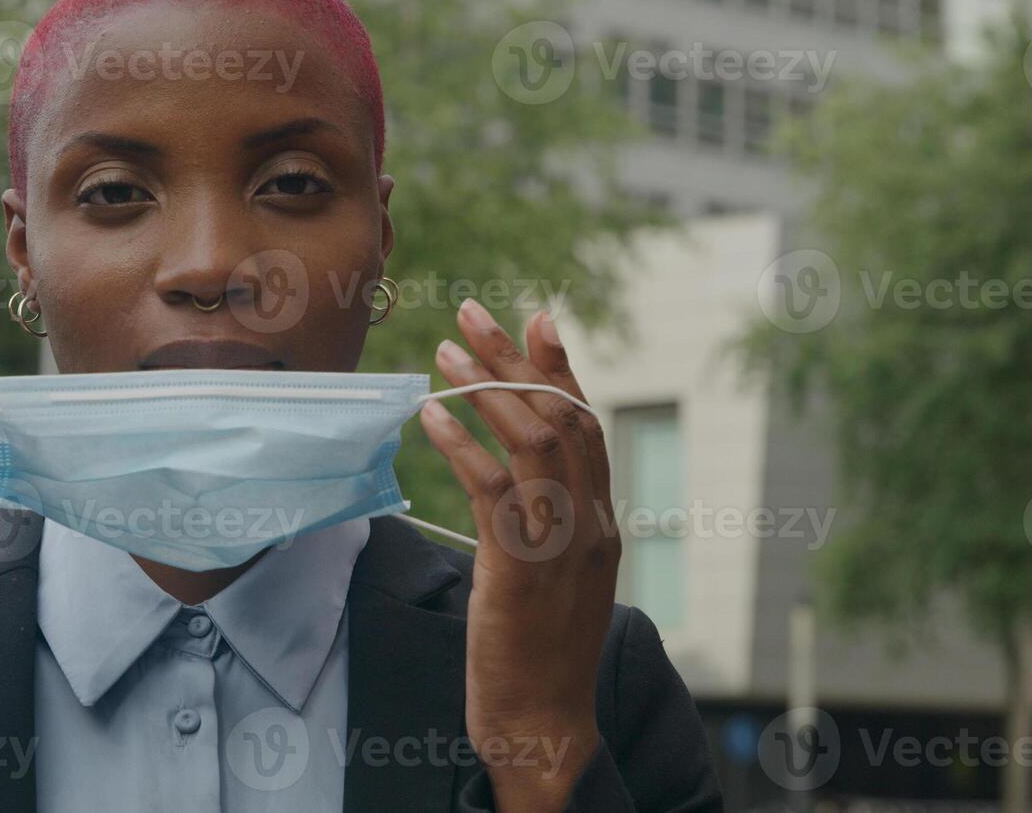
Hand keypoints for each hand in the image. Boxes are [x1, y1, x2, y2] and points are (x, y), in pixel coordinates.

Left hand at [419, 299, 617, 809]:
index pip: (587, 425)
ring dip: (486, 389)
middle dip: (516, 358)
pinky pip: (495, 490)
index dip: (561, 367)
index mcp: (601, 520)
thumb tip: (516, 475)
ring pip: (533, 442)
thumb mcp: (556, 574)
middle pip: (560, 417)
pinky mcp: (522, 568)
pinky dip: (462, 446)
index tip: (537, 317)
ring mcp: (560, 543)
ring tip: (444, 354)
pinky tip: (430, 419)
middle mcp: (589, 522)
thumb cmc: (539, 650)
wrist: (545, 720)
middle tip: (473, 312)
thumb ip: (548, 520)